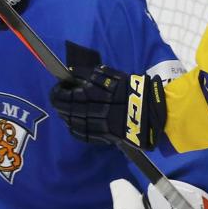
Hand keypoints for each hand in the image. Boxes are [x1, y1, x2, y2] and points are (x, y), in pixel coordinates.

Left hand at [50, 65, 166, 148]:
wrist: (151, 111)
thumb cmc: (133, 90)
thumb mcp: (114, 76)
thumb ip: (92, 74)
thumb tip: (72, 72)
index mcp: (97, 93)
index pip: (69, 94)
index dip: (59, 91)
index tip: (57, 87)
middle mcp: (95, 110)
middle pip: (69, 109)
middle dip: (59, 103)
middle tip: (56, 98)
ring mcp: (98, 125)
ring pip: (74, 122)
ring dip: (65, 116)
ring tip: (63, 110)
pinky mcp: (103, 135)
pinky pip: (84, 134)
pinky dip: (74, 129)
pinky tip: (71, 124)